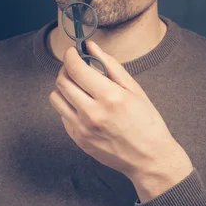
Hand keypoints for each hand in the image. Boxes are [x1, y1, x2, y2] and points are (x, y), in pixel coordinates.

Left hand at [49, 40, 191, 180]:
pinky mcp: (78, 140)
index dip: (70, 56)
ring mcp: (82, 129)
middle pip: (62, 82)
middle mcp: (92, 113)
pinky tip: (83, 105)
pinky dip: (69, 105)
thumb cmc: (147, 122)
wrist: (149, 158)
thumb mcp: (134, 89)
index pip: (76, 69)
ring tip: (78, 86)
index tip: (73, 52)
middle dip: (66, 69)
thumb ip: (110, 65)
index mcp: (109, 97)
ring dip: (63, 87)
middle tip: (76, 68)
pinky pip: (62, 115)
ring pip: (56, 98)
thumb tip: (91, 47)